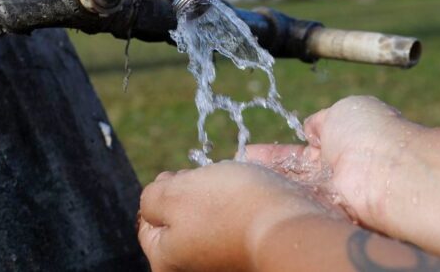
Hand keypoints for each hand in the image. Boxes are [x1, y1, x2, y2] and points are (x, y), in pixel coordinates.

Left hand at [137, 160, 339, 271]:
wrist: (291, 226)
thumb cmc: (229, 207)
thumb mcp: (173, 193)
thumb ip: (151, 197)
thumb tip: (155, 200)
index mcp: (166, 261)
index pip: (148, 222)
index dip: (163, 190)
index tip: (181, 176)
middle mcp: (193, 269)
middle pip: (180, 220)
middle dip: (192, 193)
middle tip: (210, 182)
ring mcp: (222, 264)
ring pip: (210, 219)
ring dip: (218, 198)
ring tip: (234, 188)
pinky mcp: (248, 255)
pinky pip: (236, 225)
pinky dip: (241, 209)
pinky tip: (251, 199)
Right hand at [246, 95, 422, 232]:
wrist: (389, 172)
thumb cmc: (370, 133)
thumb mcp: (342, 111)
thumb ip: (322, 120)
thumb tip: (310, 127)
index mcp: (342, 141)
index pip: (302, 148)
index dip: (276, 151)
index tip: (250, 151)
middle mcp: (336, 170)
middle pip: (293, 172)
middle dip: (265, 169)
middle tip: (237, 167)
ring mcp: (331, 193)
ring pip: (292, 188)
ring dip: (266, 183)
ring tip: (236, 180)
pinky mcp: (327, 214)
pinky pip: (296, 205)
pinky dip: (275, 199)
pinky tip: (250, 195)